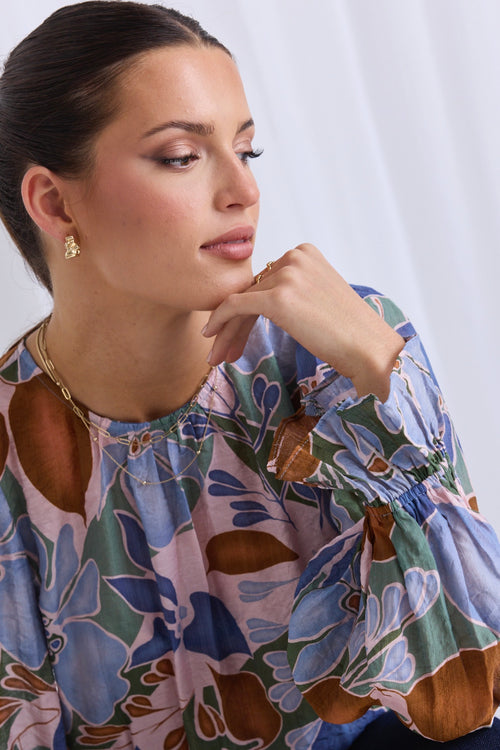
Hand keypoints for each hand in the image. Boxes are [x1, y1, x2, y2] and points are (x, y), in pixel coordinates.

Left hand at [202, 244, 403, 400]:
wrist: (369, 348)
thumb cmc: (349, 332)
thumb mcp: (319, 298)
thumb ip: (292, 291)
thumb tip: (261, 301)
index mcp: (305, 252)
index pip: (264, 280)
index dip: (247, 311)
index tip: (237, 336)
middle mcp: (294, 256)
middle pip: (252, 291)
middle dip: (234, 323)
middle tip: (220, 348)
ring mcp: (286, 275)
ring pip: (242, 302)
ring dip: (227, 331)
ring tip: (217, 356)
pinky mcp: (278, 297)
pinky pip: (236, 306)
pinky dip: (220, 321)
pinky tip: (210, 337)